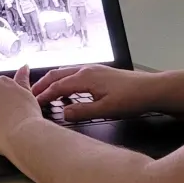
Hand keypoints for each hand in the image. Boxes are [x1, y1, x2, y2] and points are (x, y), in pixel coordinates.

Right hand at [32, 65, 156, 122]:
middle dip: (43, 83)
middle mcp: (86, 70)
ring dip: (53, 81)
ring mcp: (93, 69)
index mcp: (85, 78)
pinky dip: (65, 81)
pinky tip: (69, 90)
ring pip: (66, 72)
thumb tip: (63, 113)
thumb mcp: (106, 110)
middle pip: (57, 74)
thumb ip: (82, 111)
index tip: (33, 103)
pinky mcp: (100, 72)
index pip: (57, 86)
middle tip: (31, 93)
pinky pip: (75, 74)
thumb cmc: (131, 99)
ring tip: (46, 91)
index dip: (43, 95)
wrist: (152, 89)